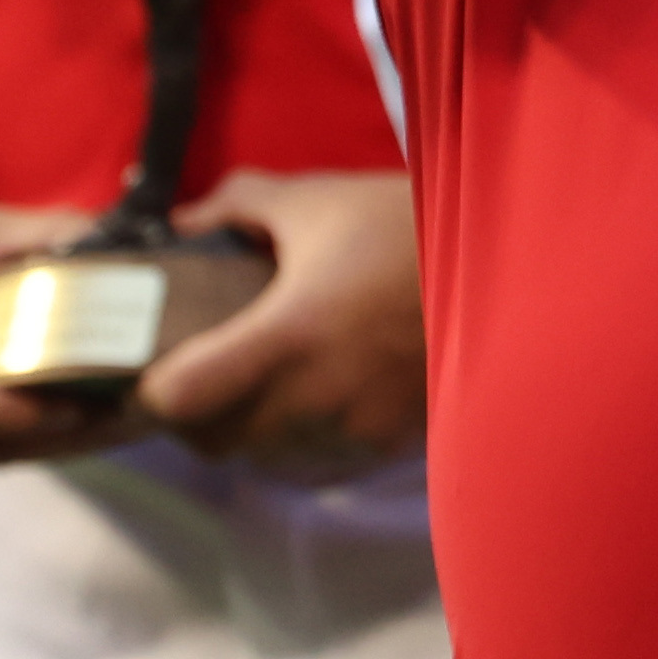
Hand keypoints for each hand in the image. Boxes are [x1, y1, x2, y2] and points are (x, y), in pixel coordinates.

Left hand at [131, 170, 425, 476]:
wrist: (510, 269)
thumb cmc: (408, 229)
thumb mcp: (319, 201)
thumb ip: (238, 206)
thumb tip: (184, 222)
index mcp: (284, 336)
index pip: (175, 401)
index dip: (147, 391)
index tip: (151, 367)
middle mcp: (312, 399)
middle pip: (212, 440)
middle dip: (194, 413)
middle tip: (200, 370)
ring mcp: (353, 429)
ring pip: (263, 455)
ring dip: (249, 427)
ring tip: (262, 378)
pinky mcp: (387, 445)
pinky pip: (316, 457)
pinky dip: (300, 434)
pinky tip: (318, 390)